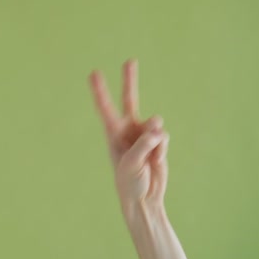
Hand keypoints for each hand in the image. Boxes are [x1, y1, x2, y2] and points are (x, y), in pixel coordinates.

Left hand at [89, 59, 168, 207]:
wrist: (144, 197)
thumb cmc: (129, 181)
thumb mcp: (132, 162)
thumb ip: (144, 142)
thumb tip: (159, 127)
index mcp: (113, 134)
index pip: (105, 108)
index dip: (100, 91)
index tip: (93, 74)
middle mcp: (128, 129)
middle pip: (130, 99)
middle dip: (130, 80)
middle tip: (130, 60)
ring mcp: (144, 134)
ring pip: (155, 123)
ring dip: (154, 139)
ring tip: (150, 157)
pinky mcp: (158, 142)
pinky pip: (164, 137)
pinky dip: (162, 149)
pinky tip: (156, 161)